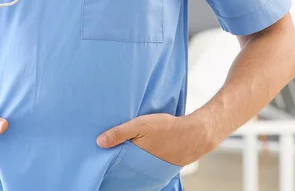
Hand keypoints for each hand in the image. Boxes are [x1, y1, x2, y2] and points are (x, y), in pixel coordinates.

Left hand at [96, 113, 215, 166]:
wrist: (195, 135)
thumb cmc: (167, 128)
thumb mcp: (140, 125)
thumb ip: (119, 133)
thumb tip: (99, 142)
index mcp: (135, 160)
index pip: (116, 164)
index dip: (107, 159)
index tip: (99, 153)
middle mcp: (143, 169)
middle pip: (124, 166)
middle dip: (116, 160)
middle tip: (108, 151)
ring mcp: (152, 169)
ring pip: (135, 165)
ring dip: (129, 159)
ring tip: (122, 150)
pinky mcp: (159, 166)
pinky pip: (145, 165)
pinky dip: (140, 160)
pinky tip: (139, 151)